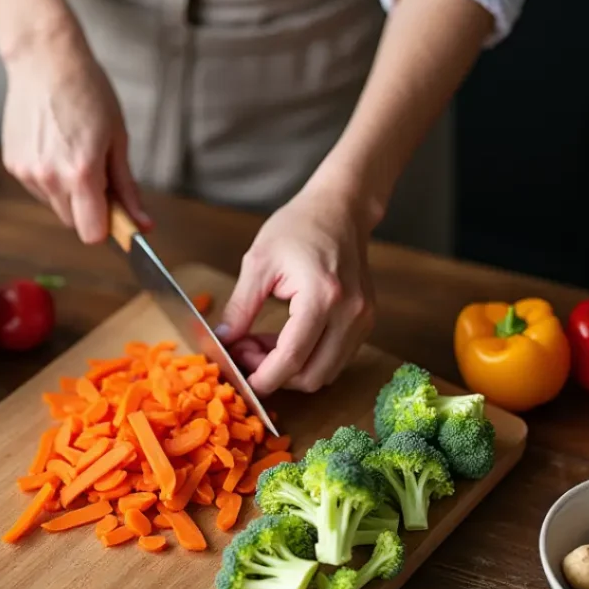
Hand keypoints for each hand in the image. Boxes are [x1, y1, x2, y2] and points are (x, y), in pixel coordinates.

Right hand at [1, 35, 149, 243]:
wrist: (45, 59)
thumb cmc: (87, 91)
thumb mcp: (117, 139)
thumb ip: (127, 188)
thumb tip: (143, 225)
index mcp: (81, 173)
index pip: (92, 234)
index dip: (106, 226)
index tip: (113, 210)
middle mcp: (50, 178)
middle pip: (74, 223)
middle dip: (88, 208)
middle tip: (96, 172)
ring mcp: (28, 172)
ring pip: (56, 206)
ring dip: (68, 193)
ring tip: (71, 150)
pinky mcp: (13, 165)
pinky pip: (38, 189)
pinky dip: (49, 178)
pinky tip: (53, 146)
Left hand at [217, 187, 375, 394]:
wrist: (340, 209)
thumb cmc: (299, 226)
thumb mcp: (258, 262)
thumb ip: (240, 307)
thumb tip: (223, 340)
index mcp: (322, 296)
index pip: (293, 357)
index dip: (264, 378)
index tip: (240, 379)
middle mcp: (350, 313)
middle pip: (312, 376)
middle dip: (276, 376)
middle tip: (247, 353)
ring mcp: (362, 319)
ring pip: (325, 374)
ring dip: (292, 371)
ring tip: (264, 345)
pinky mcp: (365, 322)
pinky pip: (335, 360)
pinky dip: (308, 360)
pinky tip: (285, 339)